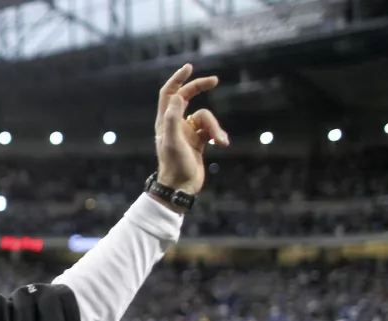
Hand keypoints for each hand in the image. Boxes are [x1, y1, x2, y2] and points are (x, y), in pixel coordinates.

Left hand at [155, 64, 229, 194]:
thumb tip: (176, 95)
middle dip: (199, 88)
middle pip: (186, 98)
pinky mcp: (199, 141)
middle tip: (214, 80)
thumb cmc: (174, 165)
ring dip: (215, 127)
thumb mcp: (173, 141)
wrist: (181, 187)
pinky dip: (219, 134)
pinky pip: (212, 130)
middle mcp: (175, 124)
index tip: (189, 67)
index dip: (177, 79)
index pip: (169, 94)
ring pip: (205, 118)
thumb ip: (173, 118)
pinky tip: (222, 143)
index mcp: (165, 121)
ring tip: (220, 141)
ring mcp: (187, 132)